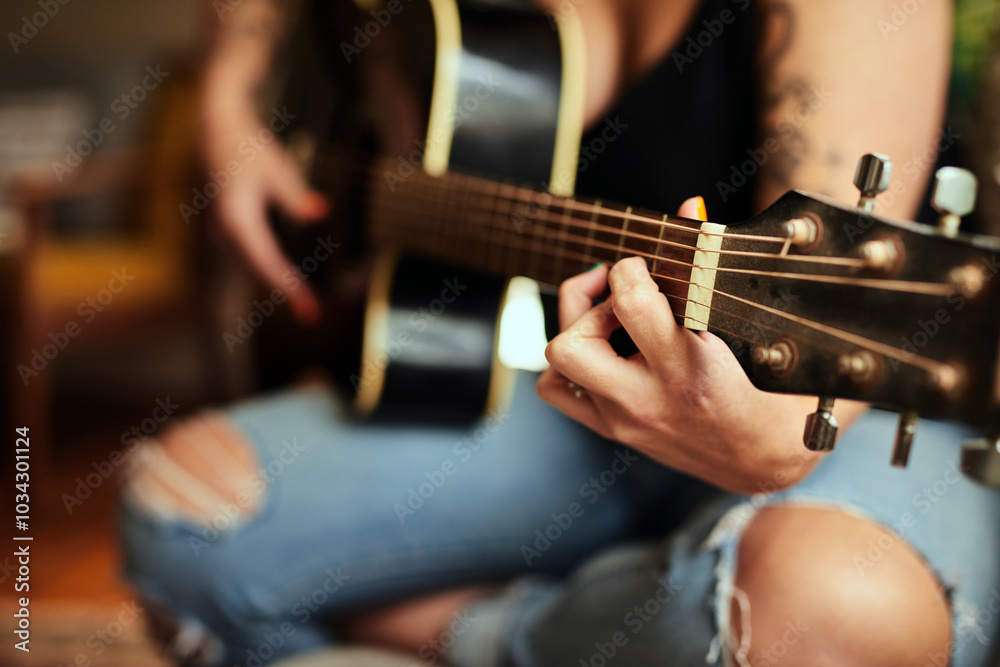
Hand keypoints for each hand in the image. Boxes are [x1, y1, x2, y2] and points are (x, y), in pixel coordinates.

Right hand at [200, 66, 328, 324]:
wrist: (216, 130)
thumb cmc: (248, 147)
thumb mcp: (277, 168)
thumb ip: (296, 195)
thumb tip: (320, 213)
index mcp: (236, 217)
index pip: (266, 262)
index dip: (288, 287)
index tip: (307, 308)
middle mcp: (222, 229)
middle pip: (256, 270)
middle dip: (284, 291)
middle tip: (312, 314)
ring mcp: (218, 230)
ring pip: (249, 266)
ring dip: (274, 283)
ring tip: (302, 302)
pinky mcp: (222, 228)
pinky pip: (245, 257)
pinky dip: (264, 269)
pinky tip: (284, 279)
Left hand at [537, 198, 862, 493]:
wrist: (765, 459)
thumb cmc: (767, 388)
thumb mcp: (751, 323)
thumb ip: (713, 264)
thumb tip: (687, 206)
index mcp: (690, 366)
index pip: (632, 299)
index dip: (632, 265)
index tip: (648, 264)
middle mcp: (648, 397)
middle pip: (573, 341)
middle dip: (588, 300)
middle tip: (620, 290)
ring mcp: (624, 419)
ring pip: (558, 366)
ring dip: (574, 329)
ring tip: (609, 317)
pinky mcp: (613, 431)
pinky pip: (560, 392)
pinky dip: (569, 364)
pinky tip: (603, 348)